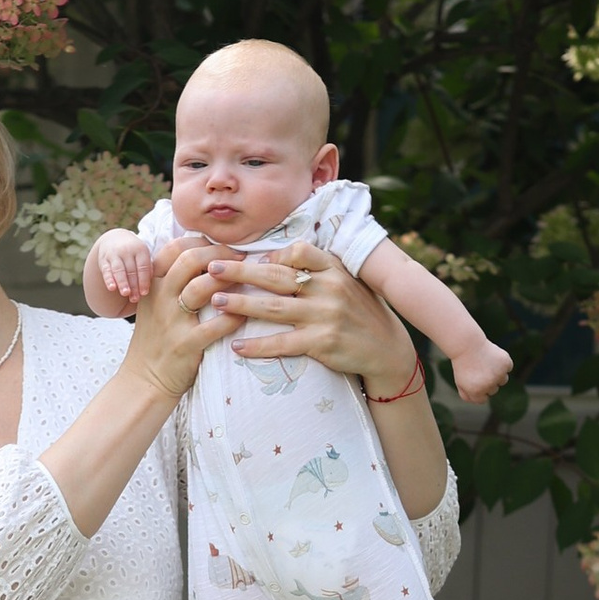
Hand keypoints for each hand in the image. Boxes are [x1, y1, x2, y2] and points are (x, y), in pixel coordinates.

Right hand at [87, 229, 152, 313]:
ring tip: (125, 293)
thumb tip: (152, 287)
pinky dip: (109, 279)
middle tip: (135, 299)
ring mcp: (114, 254)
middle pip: (131, 270)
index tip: (144, 293)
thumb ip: (148, 269)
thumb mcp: (143, 256)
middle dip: (133, 285)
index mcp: (140, 250)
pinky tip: (112, 288)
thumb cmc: (134, 254)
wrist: (115, 239)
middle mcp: (127, 250)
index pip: (143, 266)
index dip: (144, 280)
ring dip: (122, 282)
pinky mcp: (104, 259)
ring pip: (119, 270)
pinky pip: (106, 270)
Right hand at [122, 235, 236, 404]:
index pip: (175, 248)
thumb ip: (173, 281)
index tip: (224, 247)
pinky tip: (245, 314)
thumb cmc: (158, 338)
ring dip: (229, 279)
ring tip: (247, 280)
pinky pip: (216, 325)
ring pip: (202, 287)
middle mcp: (160, 297)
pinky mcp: (186, 344)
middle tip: (241, 258)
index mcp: (153, 284)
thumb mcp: (155, 304)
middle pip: (189, 259)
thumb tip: (207, 257)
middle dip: (220, 254)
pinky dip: (234, 316)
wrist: (144, 379)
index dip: (203, 242)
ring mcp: (172, 320)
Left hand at [212, 241, 416, 392]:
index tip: (251, 258)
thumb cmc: (358, 312)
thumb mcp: (344, 281)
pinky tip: (236, 346)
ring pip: (274, 308)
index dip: (273, 255)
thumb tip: (271, 260)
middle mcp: (330, 288)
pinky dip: (257, 345)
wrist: (386, 349)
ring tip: (216, 301)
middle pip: (277, 277)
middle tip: (212, 267)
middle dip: (241, 272)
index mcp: (334, 269)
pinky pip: (282, 343)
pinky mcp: (322, 343)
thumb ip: (315, 268)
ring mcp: (325, 316)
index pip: (300, 251)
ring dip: (241, 305)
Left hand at [449, 333, 513, 400]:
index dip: (478, 389)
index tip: (474, 380)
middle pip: (494, 390)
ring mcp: (498, 374)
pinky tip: (492, 357)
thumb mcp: (460, 382)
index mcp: (476, 392)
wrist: (467, 345)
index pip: (484, 399)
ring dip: (497, 374)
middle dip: (487, 382)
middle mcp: (489, 385)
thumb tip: (480, 401)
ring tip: (486, 363)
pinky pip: (508, 368)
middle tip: (478, 369)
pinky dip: (503, 363)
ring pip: (503, 380)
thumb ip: (467, 396)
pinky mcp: (506, 364)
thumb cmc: (463, 364)